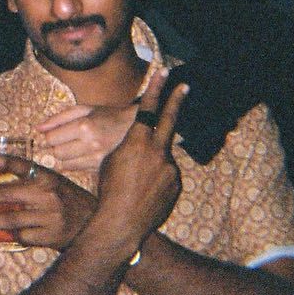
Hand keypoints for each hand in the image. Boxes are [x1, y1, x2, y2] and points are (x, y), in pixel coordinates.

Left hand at [0, 154, 96, 250]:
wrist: (94, 224)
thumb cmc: (68, 201)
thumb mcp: (55, 183)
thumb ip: (32, 179)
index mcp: (49, 178)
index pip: (24, 166)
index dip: (5, 161)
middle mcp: (48, 195)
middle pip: (8, 194)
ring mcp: (49, 217)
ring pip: (11, 219)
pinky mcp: (50, 236)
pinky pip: (21, 236)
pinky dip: (10, 236)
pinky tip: (3, 235)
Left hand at [36, 104, 135, 172]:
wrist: (134, 127)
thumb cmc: (106, 115)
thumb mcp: (83, 109)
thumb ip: (59, 118)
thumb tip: (37, 128)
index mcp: (85, 126)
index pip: (52, 138)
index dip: (49, 135)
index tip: (54, 132)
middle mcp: (91, 144)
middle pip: (57, 153)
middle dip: (56, 145)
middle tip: (65, 138)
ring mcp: (96, 158)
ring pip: (64, 164)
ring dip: (64, 155)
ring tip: (74, 145)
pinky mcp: (100, 168)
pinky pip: (75, 169)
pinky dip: (73, 163)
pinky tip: (81, 153)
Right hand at [93, 69, 187, 239]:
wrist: (121, 222)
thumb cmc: (108, 189)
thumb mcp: (109, 161)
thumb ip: (126, 148)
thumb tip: (137, 144)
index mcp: (136, 142)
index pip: (148, 109)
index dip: (156, 89)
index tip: (164, 72)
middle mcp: (156, 151)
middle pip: (169, 121)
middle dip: (176, 101)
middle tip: (185, 85)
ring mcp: (169, 168)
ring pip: (163, 156)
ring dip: (153, 164)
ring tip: (138, 182)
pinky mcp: (176, 184)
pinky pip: (166, 176)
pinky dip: (156, 181)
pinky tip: (144, 193)